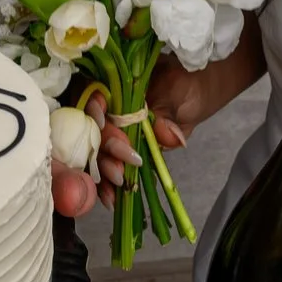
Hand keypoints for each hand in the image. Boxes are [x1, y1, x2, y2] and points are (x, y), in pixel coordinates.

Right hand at [93, 53, 235, 202]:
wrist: (193, 96)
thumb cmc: (183, 85)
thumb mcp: (177, 93)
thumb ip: (168, 111)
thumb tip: (166, 133)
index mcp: (113, 82)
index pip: (91, 91)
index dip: (92, 107)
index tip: (102, 121)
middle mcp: (104, 106)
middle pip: (89, 127)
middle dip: (103, 148)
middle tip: (120, 167)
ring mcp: (108, 130)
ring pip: (94, 150)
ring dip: (103, 169)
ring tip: (119, 184)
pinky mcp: (115, 150)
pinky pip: (105, 167)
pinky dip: (107, 184)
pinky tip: (112, 199)